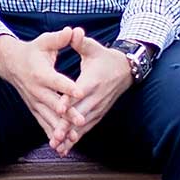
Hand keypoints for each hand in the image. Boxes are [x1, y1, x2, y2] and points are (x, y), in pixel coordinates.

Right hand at [0, 28, 79, 149]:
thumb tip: (72, 31)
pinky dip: (51, 133)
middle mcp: (36, 89)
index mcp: (41, 72)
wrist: (11, 63)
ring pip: (48, 117)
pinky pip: (42, 122)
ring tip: (72, 138)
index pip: (56, 80)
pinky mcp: (33, 108)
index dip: (67, 86)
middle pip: (53, 103)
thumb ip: (59, 39)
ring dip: (59, 128)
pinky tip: (60, 145)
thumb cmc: (33, 50)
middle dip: (67, 114)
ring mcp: (34, 101)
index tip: (79, 92)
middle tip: (80, 121)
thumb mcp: (45, 42)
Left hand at [60, 32, 134, 153]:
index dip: (68, 100)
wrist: (125, 69)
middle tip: (54, 136)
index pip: (79, 92)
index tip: (58, 108)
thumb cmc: (104, 57)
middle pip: (80, 114)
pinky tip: (65, 148)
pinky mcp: (98, 114)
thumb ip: (80, 41)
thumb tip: (73, 31)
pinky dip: (77, 138)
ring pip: (83, 125)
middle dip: (67, 126)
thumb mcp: (92, 47)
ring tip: (57, 147)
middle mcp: (96, 98)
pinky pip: (87, 128)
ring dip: (71, 137)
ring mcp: (98, 108)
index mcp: (92, 81)